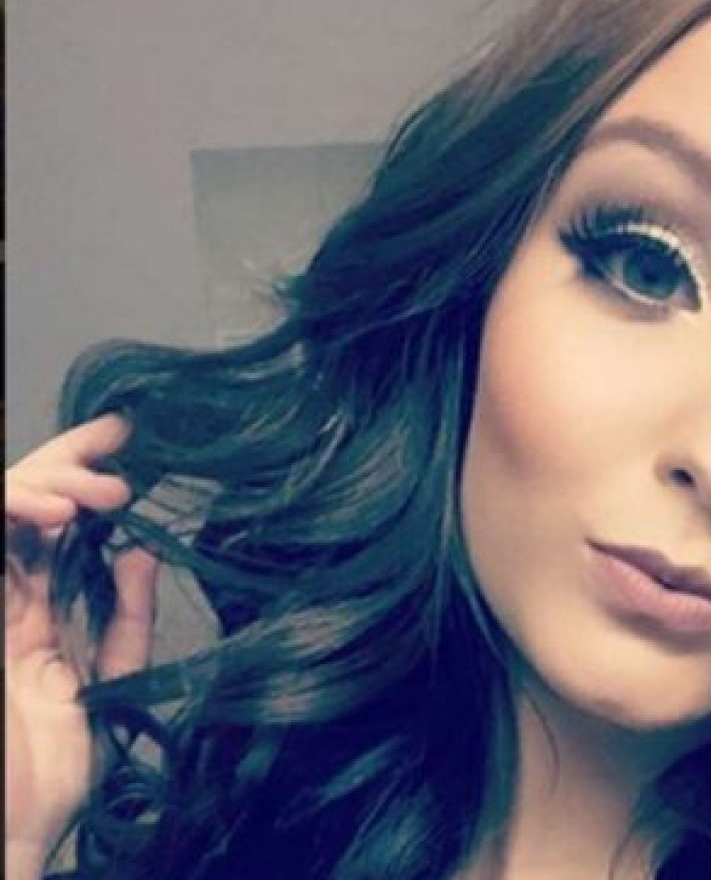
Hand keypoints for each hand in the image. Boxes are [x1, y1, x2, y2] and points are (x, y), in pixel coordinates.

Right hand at [5, 414, 159, 865]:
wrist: (12, 830)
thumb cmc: (52, 768)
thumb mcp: (108, 679)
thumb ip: (123, 615)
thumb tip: (142, 549)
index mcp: (37, 608)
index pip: (55, 522)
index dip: (83, 470)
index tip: (130, 435)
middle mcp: (2, 597)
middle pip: (22, 504)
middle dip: (68, 468)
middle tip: (120, 462)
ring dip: (42, 487)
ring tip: (94, 495)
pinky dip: (8, 515)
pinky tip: (49, 516)